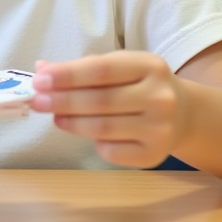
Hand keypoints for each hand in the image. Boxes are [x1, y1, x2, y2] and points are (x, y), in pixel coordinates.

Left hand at [30, 52, 190, 167]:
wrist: (184, 114)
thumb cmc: (140, 85)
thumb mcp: (120, 67)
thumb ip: (83, 68)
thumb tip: (41, 69)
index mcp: (150, 66)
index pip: (101, 70)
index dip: (67, 75)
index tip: (39, 80)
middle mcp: (160, 97)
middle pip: (100, 100)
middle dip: (62, 101)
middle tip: (37, 100)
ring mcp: (160, 129)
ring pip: (103, 128)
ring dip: (71, 122)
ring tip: (54, 117)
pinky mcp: (154, 155)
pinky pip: (112, 151)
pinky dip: (93, 142)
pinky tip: (86, 133)